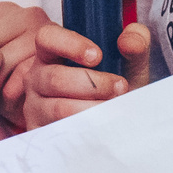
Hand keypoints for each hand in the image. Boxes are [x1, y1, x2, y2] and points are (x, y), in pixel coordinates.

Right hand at [13, 21, 151, 130]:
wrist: (119, 122)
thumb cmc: (116, 86)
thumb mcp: (129, 61)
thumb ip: (136, 41)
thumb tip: (128, 42)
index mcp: (53, 53)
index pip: (47, 38)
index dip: (70, 45)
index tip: (98, 56)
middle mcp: (38, 78)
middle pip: (56, 78)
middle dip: (94, 84)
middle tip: (121, 87)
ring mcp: (36, 106)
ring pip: (59, 109)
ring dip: (93, 109)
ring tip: (115, 108)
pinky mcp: (41, 132)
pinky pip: (60, 133)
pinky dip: (86, 130)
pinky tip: (103, 127)